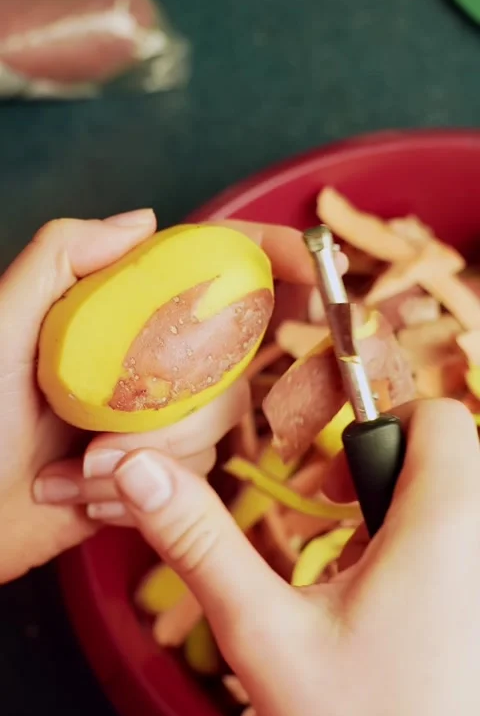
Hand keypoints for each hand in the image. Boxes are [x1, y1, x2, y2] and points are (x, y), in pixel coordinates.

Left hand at [0, 212, 318, 581]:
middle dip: (177, 406)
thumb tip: (144, 220)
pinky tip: (81, 496)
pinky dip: (140, 493)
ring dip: (149, 458)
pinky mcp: (165, 472)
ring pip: (218, 426)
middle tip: (98, 434)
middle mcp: (152, 358)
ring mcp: (161, 416)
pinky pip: (196, 477)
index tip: (316, 269)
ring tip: (77, 471)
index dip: (270, 258)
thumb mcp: (3, 327)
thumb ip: (59, 258)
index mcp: (120, 312)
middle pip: (230, 358)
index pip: (209, 267)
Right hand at [111, 398, 479, 715]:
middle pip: (445, 457)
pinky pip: (463, 550)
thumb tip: (141, 472)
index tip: (322, 485)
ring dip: (399, 521)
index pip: (435, 416)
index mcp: (446, 527)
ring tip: (351, 579)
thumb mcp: (264, 635)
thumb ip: (200, 542)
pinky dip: (426, 558)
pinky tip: (387, 617)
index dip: (372, 428)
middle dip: (377, 478)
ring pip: (456, 506)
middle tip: (328, 531)